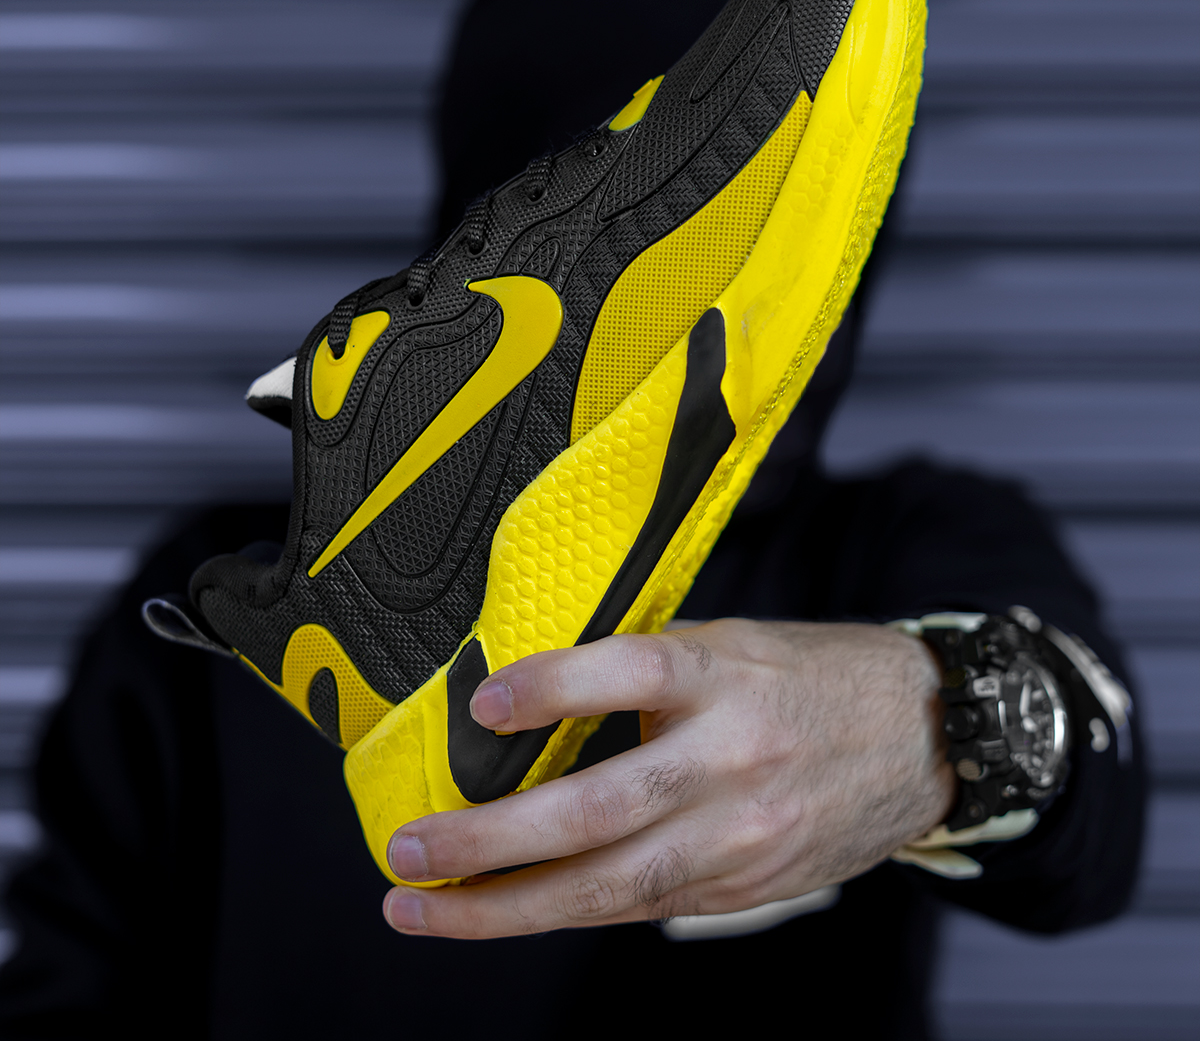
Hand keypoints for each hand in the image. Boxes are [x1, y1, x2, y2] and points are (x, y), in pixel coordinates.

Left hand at [382, 618, 954, 937]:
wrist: (924, 737)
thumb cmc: (813, 678)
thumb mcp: (732, 642)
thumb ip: (647, 673)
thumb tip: (541, 706)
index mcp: (727, 674)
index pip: (629, 672)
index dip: (552, 688)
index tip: (483, 703)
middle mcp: (733, 759)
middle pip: (599, 811)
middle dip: (490, 841)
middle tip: (411, 851)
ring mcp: (743, 835)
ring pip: (611, 888)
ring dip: (507, 907)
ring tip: (428, 908)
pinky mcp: (748, 886)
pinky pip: (643, 906)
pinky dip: (569, 911)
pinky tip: (510, 911)